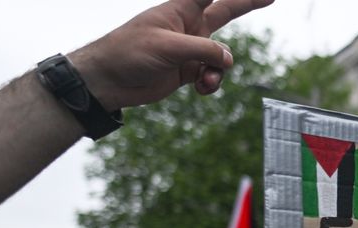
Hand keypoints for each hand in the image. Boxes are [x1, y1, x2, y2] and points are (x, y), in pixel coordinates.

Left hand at [68, 0, 275, 110]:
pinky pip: (213, 75)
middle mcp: (189, 26)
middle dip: (248, 4)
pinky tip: (200, 89)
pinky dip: (211, 83)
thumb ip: (203, 50)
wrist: (109, 81)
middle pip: (226, 12)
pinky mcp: (189, 70)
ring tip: (204, 81)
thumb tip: (228, 60)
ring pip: (222, 56)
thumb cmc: (129, 52)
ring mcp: (191, 48)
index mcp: (181, 9)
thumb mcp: (168, 47)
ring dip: (219, 70)